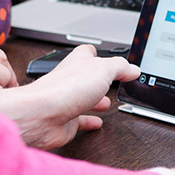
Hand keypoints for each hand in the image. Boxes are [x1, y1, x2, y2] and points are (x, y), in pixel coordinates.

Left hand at [0, 45, 140, 148]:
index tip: (112, 59)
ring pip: (82, 99)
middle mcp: (70, 80)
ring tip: (106, 102)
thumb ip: (120, 68)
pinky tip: (96, 122)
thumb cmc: (64, 89)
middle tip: (111, 82)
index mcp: (78, 62)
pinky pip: (79, 121)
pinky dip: (89, 121)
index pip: (88, 53)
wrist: (42, 115)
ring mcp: (66, 101)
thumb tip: (132, 69)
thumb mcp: (103, 70)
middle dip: (98, 80)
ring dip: (94, 100)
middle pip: (85, 77)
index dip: (99, 54)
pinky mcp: (65, 121)